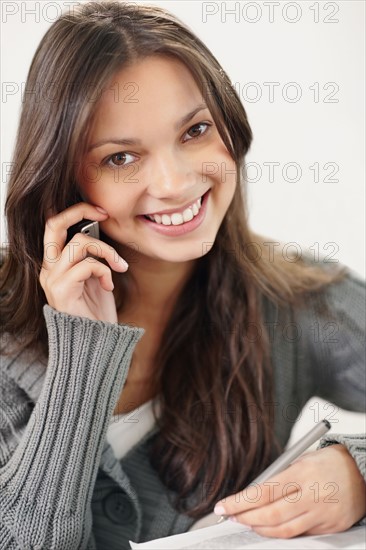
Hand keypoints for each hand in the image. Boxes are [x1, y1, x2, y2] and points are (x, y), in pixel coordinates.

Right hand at [40, 203, 127, 321]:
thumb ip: (92, 256)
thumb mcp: (95, 277)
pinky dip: (105, 271)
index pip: (54, 227)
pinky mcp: (61, 290)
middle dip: (79, 211)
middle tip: (104, 214)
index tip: (102, 212)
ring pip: (79, 243)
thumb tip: (101, 228)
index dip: (76, 212)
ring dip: (107, 251)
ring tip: (119, 266)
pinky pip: (88, 265)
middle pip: (53, 224)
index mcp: (54, 264)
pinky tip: (109, 285)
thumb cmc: (96, 312)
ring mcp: (52, 279)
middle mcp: (48, 269)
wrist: (95, 344)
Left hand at [214, 444, 365, 537]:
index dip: (239, 502)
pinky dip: (282, 533)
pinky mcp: (330, 528)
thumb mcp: (301, 460)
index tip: (223, 506)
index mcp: (301, 473)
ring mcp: (321, 514)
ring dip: (261, 529)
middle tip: (231, 517)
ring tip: (247, 523)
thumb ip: (280, 477)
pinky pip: (301, 535)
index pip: (263, 491)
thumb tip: (254, 494)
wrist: (362, 473)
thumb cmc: (329, 462)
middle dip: (245, 518)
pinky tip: (271, 529)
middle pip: (270, 514)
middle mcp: (311, 495)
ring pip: (284, 530)